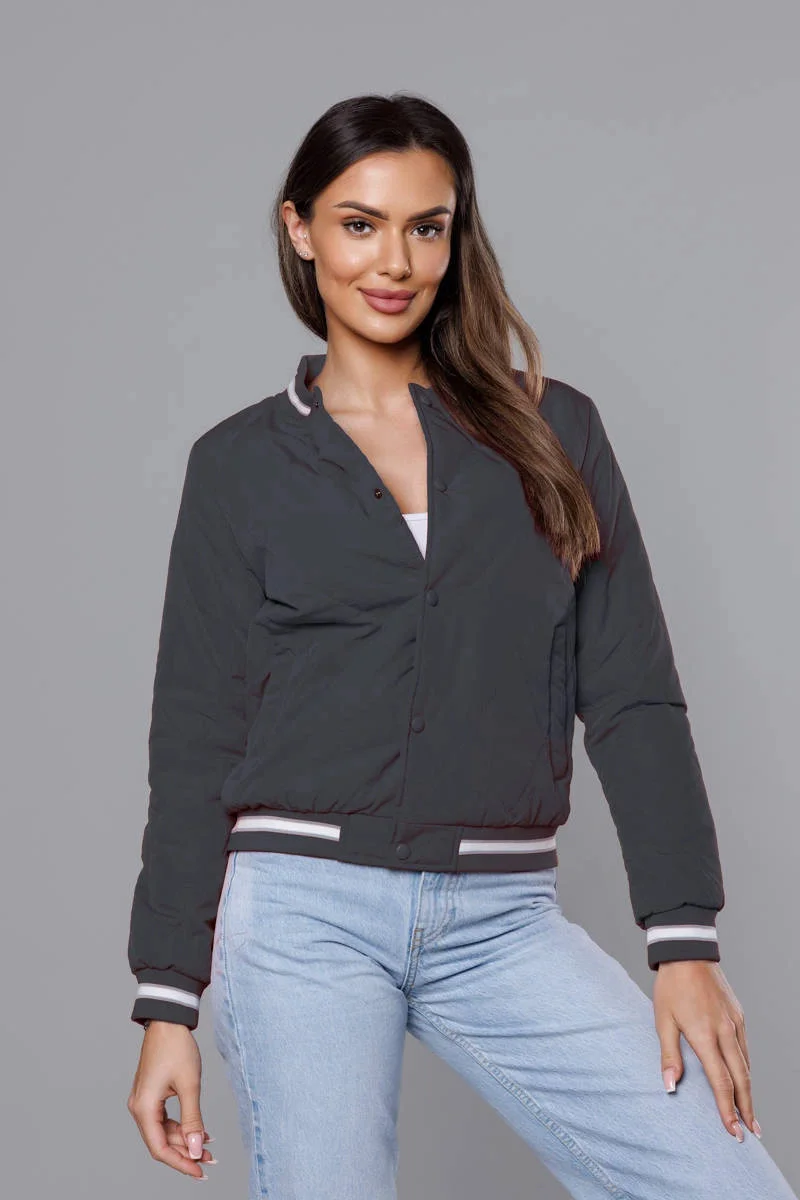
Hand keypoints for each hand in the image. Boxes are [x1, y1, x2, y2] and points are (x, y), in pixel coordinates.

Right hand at [127, 1021, 217, 1178]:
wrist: (168, 1021)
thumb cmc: (176, 1048)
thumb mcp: (190, 1085)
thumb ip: (193, 1120)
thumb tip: (197, 1149)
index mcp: (143, 1108)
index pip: (160, 1149)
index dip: (181, 1163)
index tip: (200, 1172)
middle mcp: (139, 1107)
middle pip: (161, 1142)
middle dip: (186, 1152)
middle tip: (211, 1158)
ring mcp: (143, 1101)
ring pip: (164, 1131)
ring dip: (185, 1139)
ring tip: (209, 1145)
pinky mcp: (150, 1094)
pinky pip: (164, 1118)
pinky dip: (181, 1126)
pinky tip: (199, 1129)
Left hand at [653, 960, 760, 1140]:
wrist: (687, 952)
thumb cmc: (671, 987)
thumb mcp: (663, 1020)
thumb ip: (669, 1055)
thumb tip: (670, 1087)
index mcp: (705, 1035)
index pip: (721, 1082)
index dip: (727, 1110)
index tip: (733, 1131)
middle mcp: (725, 1032)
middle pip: (742, 1079)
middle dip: (746, 1108)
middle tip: (751, 1132)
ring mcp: (735, 1023)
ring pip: (746, 1064)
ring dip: (748, 1090)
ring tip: (748, 1112)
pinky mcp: (738, 1015)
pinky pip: (744, 1048)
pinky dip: (745, 1067)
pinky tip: (743, 1077)